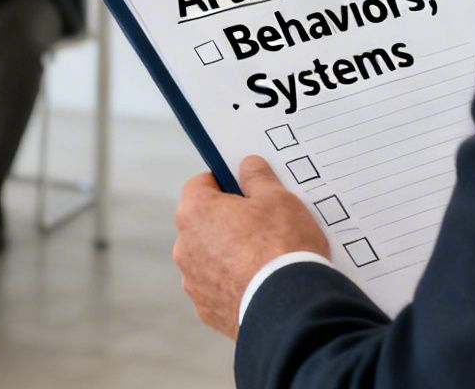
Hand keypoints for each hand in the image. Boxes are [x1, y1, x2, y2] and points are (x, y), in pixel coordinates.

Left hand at [173, 155, 329, 339]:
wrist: (289, 306)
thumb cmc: (281, 247)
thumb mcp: (278, 198)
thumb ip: (258, 178)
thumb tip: (248, 166)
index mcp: (195, 213)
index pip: (199, 185)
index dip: (223, 182)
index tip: (244, 188)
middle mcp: (185, 247)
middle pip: (203, 223)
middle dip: (228, 220)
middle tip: (262, 223)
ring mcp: (194, 282)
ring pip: (209, 257)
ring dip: (228, 254)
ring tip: (264, 258)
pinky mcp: (207, 309)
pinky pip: (218, 287)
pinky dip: (233, 283)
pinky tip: (260, 283)